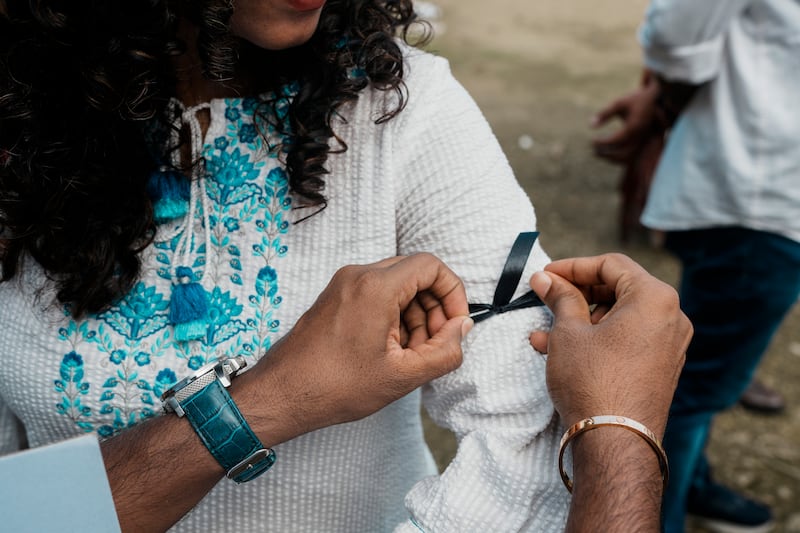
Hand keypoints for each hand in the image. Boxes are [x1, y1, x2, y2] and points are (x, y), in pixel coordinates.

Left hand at [239, 253, 471, 441]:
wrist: (283, 394)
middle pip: (415, 274)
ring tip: (412, 354)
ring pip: (398, 286)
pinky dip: (394, 316)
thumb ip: (444, 351)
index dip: (453, 293)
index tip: (455, 324)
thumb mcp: (403, 375)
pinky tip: (391, 351)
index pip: (431, 266)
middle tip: (435, 345)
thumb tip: (461, 329)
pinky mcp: (337, 297)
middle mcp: (358, 276)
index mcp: (376, 287)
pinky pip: (377, 295)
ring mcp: (344, 284)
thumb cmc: (335, 386)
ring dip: (415, 315)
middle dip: (434, 308)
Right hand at [529, 254, 690, 436]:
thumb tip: (546, 279)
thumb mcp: (569, 332)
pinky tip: (561, 350)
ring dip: (580, 321)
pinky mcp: (660, 368)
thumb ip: (560, 298)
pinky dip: (597, 339)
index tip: (546, 275)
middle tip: (545, 298)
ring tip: (543, 335)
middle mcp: (671, 317)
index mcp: (655, 298)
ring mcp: (669, 345)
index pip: (611, 265)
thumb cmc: (593, 382)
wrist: (614, 441)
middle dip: (576, 295)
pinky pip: (626, 340)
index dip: (573, 267)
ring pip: (618, 318)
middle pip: (618, 290)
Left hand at [591, 73, 662, 164]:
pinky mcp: (644, 143)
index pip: (616, 140)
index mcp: (635, 126)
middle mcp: (641, 136)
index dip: (603, 142)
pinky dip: (619, 156)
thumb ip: (605, 114)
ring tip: (597, 152)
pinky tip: (607, 151)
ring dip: (612, 157)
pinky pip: (632, 155)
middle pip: (622, 152)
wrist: (657, 99)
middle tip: (592, 149)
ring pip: (628, 157)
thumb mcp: (619, 103)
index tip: (591, 141)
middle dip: (606, 153)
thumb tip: (590, 126)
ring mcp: (644, 141)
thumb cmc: (636, 99)